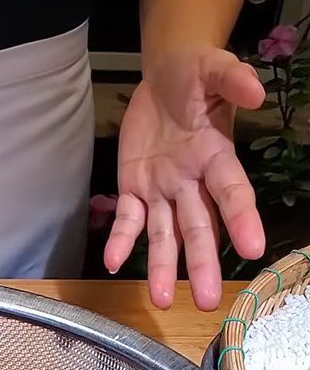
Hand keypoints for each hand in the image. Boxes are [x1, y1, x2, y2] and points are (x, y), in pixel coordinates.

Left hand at [105, 47, 265, 310]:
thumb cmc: (195, 74)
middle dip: (202, 263)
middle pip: (198, 227)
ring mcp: (161, 190)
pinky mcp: (134, 188)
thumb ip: (232, 79)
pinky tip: (114, 264)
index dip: (242, 220)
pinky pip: (127, 220)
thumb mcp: (212, 68)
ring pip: (164, 234)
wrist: (164, 77)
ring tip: (163, 300)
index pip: (232, 193)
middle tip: (209, 301)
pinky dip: (121, 241)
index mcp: (215, 157)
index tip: (253, 249)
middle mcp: (191, 182)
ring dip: (164, 267)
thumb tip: (255, 93)